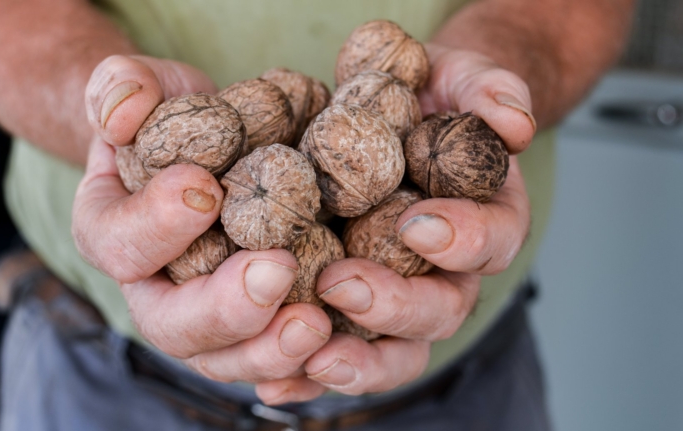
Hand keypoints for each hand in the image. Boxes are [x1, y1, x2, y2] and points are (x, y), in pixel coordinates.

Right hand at [73, 56, 330, 394]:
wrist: (217, 144)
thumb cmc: (176, 114)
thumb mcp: (144, 84)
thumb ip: (122, 87)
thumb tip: (124, 116)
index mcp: (115, 232)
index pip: (119, 244)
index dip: (156, 225)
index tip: (205, 189)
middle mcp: (155, 289)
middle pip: (172, 325)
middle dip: (223, 308)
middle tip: (274, 272)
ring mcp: (206, 317)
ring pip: (224, 359)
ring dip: (267, 349)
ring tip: (313, 322)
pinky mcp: (254, 327)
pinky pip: (272, 362)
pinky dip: (301, 366)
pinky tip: (335, 347)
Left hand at [255, 43, 533, 402]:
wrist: (394, 112)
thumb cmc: (430, 96)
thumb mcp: (461, 76)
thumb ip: (492, 90)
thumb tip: (512, 123)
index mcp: (484, 220)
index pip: (491, 242)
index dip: (462, 240)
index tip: (419, 224)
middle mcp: (445, 271)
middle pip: (440, 310)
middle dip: (395, 305)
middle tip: (342, 284)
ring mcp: (397, 294)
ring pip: (394, 349)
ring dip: (356, 360)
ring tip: (313, 358)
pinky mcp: (349, 308)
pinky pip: (337, 351)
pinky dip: (308, 373)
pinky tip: (275, 384)